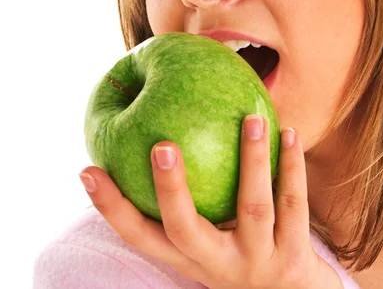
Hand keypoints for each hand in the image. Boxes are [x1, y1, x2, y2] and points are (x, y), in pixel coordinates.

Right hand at [79, 115, 342, 288]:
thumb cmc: (235, 254)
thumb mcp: (205, 241)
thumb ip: (185, 203)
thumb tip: (151, 139)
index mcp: (187, 258)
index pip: (139, 235)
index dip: (110, 207)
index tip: (87, 170)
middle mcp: (216, 264)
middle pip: (185, 228)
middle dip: (171, 188)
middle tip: (162, 145)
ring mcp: (257, 262)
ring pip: (253, 208)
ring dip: (251, 160)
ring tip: (250, 118)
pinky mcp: (295, 259)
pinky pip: (294, 204)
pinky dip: (292, 167)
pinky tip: (288, 132)